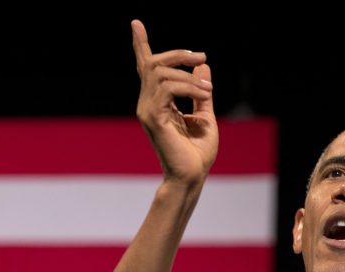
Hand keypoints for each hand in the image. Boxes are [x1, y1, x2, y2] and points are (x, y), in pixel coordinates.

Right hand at [131, 19, 217, 185]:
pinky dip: (187, 87)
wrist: (193, 176)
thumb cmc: (197, 152)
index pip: (147, 69)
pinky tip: (203, 94)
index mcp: (158, 103)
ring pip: (161, 73)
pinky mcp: (152, 118)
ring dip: (189, 77)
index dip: (141, 45)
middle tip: (201, 57)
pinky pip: (166, 88)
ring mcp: (147, 110)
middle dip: (178, 54)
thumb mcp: (204, 115)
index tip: (136, 24)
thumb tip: (202, 66)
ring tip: (208, 90)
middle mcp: (147, 104)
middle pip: (153, 64)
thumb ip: (200, 92)